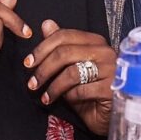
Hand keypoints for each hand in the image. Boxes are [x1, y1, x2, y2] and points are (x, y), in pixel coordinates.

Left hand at [24, 19, 115, 134]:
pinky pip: (81, 90)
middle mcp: (106, 52)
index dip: (42, 49)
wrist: (112, 116)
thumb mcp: (72, 68)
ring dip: (53, 86)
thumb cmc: (91, 91)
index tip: (28, 63)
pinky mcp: (113, 89)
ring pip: (71, 72)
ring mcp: (112, 70)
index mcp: (96, 42)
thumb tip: (46, 24)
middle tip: (32, 83)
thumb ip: (60, 46)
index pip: (64, 36)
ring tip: (45, 96)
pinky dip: (67, 97)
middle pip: (65, 53)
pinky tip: (62, 101)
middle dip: (44, 69)